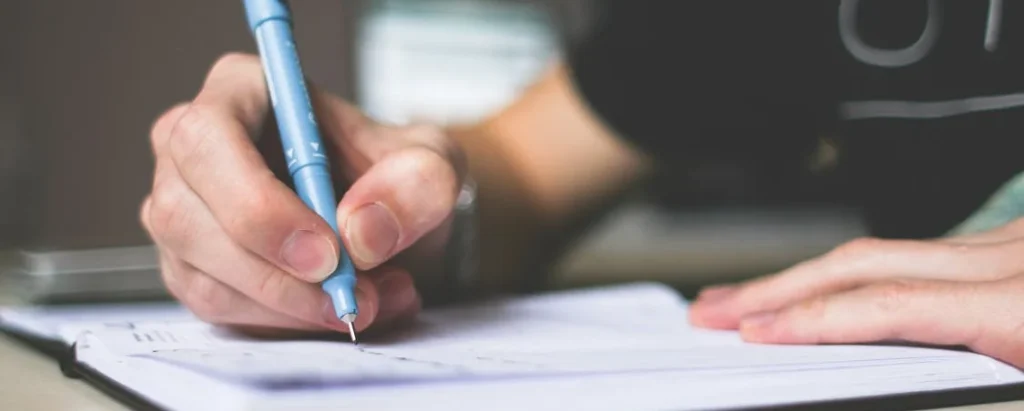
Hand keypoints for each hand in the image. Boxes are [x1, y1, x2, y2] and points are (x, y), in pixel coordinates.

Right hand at [141, 54, 465, 335]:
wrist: (390, 218)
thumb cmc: (395, 174)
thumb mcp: (433, 163)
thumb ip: (417, 182)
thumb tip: (362, 232)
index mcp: (241, 90)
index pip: (208, 139)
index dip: (258, 204)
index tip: (326, 253)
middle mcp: (192, 148)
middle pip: (187, 217)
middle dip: (277, 274)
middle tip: (351, 296)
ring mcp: (182, 210)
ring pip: (204, 276)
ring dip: (292, 307)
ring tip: (370, 300)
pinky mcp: (191, 267)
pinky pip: (219, 309)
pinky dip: (285, 322)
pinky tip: (339, 308)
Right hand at [689, 218, 1023, 367]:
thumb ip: (962, 379)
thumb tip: (872, 373)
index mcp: (1022, 307)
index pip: (889, 306)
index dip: (810, 318)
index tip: (751, 334)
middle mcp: (1011, 260)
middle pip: (863, 262)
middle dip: (776, 286)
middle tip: (714, 309)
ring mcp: (1009, 243)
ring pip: (880, 249)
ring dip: (805, 275)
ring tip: (750, 299)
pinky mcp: (1010, 242)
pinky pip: (916, 250)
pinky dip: (856, 271)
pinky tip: (824, 285)